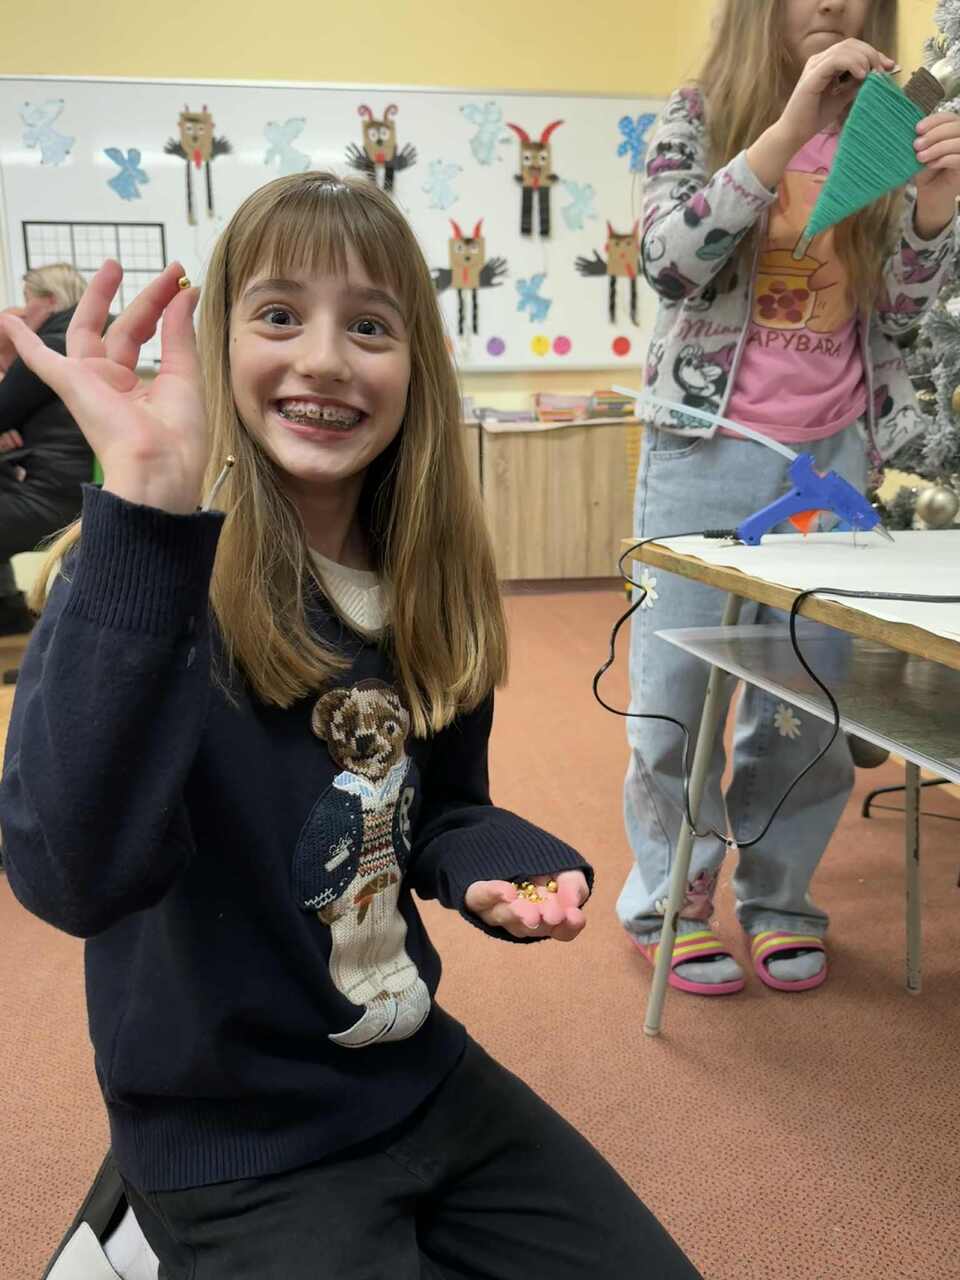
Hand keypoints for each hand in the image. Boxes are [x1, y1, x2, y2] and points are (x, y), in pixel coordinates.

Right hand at [0, 260, 206, 514]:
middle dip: (144, 297)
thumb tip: (185, 294)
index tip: (181, 280)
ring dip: (99, 297)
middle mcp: (115, 385)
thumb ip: (179, 332)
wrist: (158, 466)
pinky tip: (8, 321)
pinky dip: (24, 341)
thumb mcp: (184, 375)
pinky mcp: (71, 384)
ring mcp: (92, 383)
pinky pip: (40, 360)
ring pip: (90, 330)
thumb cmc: (176, 435)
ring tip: (111, 266)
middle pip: (125, 329)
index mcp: (142, 389)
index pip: (152, 337)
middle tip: (165, 271)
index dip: (165, 306)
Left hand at [464, 870, 587, 941]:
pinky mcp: (476, 897)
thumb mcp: (566, 869)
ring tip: (526, 907)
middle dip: (541, 920)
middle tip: (551, 915)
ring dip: (516, 913)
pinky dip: (492, 895)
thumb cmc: (543, 862)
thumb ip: (573, 885)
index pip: (562, 930)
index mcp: (547, 917)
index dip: (569, 926)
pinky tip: (507, 891)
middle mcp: (521, 919)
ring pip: (503, 917)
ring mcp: (496, 910)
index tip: (575, 916)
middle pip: (530, 927)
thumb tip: (573, 904)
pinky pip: (480, 899)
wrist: (509, 842)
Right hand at [776, 39, 896, 151]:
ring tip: (874, 74)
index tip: (890, 66)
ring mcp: (814, 66)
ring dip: (865, 58)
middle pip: (852, 44)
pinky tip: (862, 75)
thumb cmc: (814, 118)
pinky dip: (852, 64)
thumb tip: (878, 74)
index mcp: (826, 63)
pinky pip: (836, 60)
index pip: (854, 48)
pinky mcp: (812, 76)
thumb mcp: (843, 98)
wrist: (794, 134)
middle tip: (885, 70)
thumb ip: (857, 84)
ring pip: (845, 48)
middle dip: (872, 54)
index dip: (874, 53)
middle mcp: (819, 60)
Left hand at [914, 112, 959, 236]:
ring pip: (959, 142)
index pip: (948, 117)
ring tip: (920, 157)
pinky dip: (945, 159)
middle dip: (934, 134)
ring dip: (938, 148)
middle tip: (916, 145)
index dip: (934, 121)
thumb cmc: (926, 171)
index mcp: (952, 130)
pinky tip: (931, 164)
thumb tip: (916, 131)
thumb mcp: (922, 152)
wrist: (930, 194)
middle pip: (956, 127)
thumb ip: (923, 140)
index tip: (917, 129)